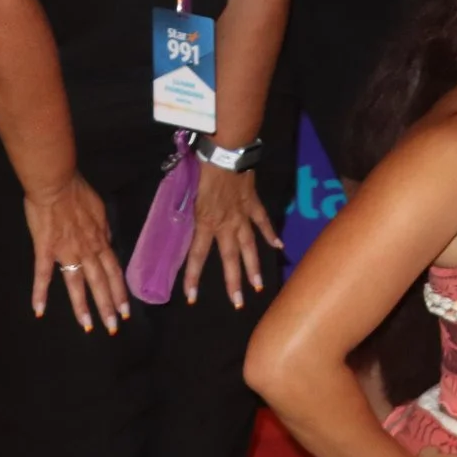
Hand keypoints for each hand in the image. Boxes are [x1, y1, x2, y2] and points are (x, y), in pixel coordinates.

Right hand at [25, 177, 129, 333]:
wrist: (56, 183)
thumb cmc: (78, 192)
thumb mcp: (100, 210)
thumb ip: (102, 230)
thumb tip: (106, 243)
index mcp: (100, 241)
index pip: (114, 272)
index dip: (120, 292)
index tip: (126, 310)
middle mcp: (87, 250)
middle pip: (101, 283)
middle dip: (108, 307)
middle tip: (114, 328)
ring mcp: (66, 252)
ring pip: (78, 285)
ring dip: (83, 307)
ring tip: (88, 327)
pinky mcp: (45, 250)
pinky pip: (43, 275)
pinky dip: (40, 293)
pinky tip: (39, 311)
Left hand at [184, 162, 280, 307]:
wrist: (226, 153)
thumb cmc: (202, 170)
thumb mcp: (186, 193)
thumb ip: (184, 211)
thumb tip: (178, 226)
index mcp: (206, 222)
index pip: (198, 256)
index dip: (194, 277)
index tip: (191, 298)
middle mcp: (226, 224)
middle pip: (230, 258)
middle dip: (233, 282)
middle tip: (238, 303)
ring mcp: (243, 215)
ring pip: (250, 246)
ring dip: (254, 267)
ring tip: (259, 285)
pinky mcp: (254, 204)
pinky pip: (263, 221)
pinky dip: (271, 234)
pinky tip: (279, 247)